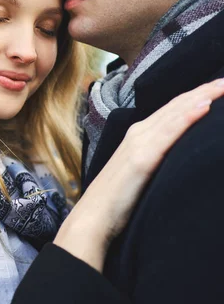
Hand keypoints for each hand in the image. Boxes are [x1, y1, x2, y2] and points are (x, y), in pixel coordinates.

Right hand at [54, 78, 223, 271]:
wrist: (93, 218)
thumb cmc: (115, 202)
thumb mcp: (140, 175)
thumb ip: (156, 161)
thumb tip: (178, 160)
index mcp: (138, 137)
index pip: (172, 110)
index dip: (196, 96)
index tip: (219, 87)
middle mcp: (138, 134)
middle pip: (176, 106)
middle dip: (204, 90)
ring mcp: (139, 144)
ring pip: (175, 114)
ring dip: (202, 96)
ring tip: (223, 85)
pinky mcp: (142, 159)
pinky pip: (169, 133)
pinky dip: (188, 117)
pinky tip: (205, 106)